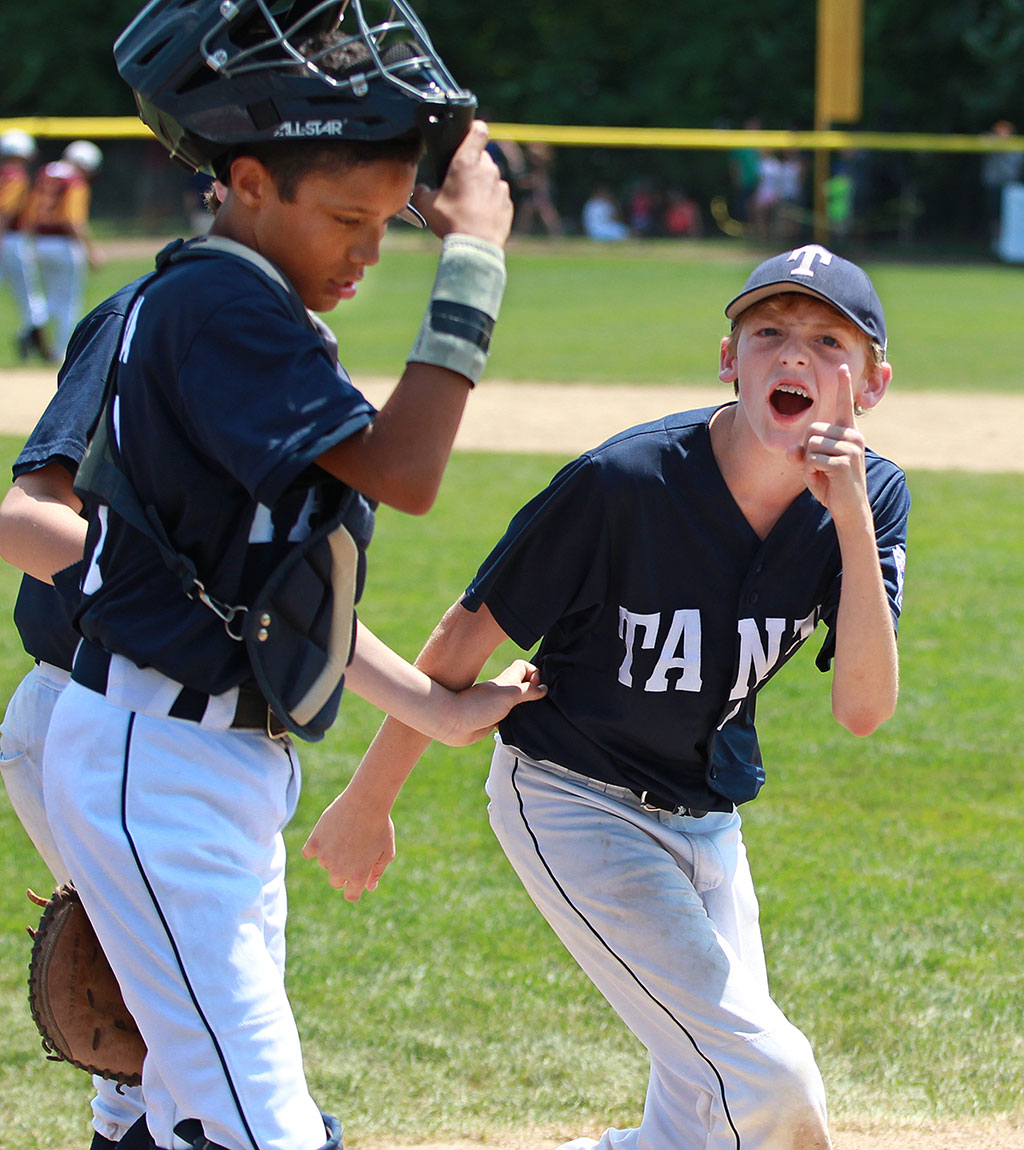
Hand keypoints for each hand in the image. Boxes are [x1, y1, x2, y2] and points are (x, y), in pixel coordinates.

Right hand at [302, 789, 395, 902]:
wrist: (366, 801)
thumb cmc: (380, 826)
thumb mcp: (387, 851)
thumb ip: (377, 872)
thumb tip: (369, 886)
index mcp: (358, 876)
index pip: (351, 895)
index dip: (355, 888)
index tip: (357, 877)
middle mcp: (339, 870)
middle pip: (336, 881)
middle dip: (344, 872)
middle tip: (352, 852)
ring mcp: (325, 857)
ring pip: (325, 863)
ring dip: (332, 855)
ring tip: (346, 835)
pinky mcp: (314, 842)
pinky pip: (308, 852)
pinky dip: (314, 847)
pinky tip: (325, 838)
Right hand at [411, 121, 513, 245]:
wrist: (475, 247)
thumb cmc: (451, 222)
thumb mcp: (427, 205)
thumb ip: (423, 192)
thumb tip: (422, 190)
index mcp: (466, 161)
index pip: (479, 130)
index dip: (474, 129)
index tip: (469, 134)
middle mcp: (487, 170)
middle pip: (483, 158)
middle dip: (473, 166)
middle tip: (460, 183)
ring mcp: (500, 187)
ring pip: (491, 179)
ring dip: (483, 186)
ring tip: (469, 205)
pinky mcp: (508, 204)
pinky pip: (499, 198)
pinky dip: (491, 203)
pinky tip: (480, 217)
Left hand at [440, 658, 545, 746]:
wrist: (453, 723)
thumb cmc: (478, 706)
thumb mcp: (509, 695)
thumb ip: (528, 691)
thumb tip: (545, 689)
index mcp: (507, 680)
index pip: (524, 667)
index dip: (535, 673)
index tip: (537, 687)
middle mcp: (503, 691)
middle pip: (523, 686)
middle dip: (534, 693)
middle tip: (540, 703)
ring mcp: (497, 705)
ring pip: (517, 703)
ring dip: (526, 709)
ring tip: (532, 716)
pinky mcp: (493, 720)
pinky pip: (510, 719)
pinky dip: (516, 722)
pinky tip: (519, 728)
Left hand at [788, 364, 869, 524]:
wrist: (849, 509)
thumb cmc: (831, 485)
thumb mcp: (813, 466)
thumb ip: (802, 454)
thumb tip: (792, 450)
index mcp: (848, 433)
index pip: (844, 405)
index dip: (842, 385)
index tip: (842, 365)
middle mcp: (852, 436)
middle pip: (811, 430)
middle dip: (807, 452)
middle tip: (820, 469)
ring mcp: (850, 448)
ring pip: (809, 445)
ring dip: (808, 465)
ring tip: (823, 475)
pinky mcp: (844, 461)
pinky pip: (812, 460)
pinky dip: (811, 473)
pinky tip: (825, 481)